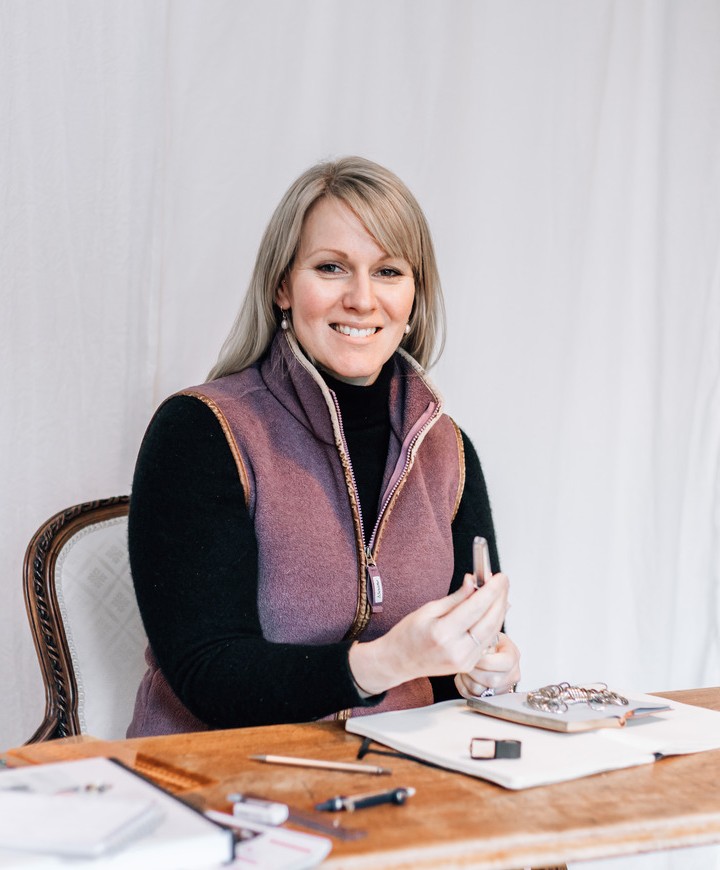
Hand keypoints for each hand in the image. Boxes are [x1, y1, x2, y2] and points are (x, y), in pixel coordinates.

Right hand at [349, 573, 508, 695]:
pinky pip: (487, 641)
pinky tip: (494, 610)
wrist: (398, 661)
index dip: (491, 590)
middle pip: (489, 621)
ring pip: (492, 632)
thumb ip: (455, 598)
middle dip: (500, 598)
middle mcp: (456, 650)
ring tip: (501, 592)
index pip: (476, 608)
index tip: (500, 577)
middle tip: (503, 581)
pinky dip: (493, 624)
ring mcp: (464, 660)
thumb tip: (473, 582)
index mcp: (442, 633)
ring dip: (499, 610)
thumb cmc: (408, 635)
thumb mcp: (427, 610)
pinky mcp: (468, 665)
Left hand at [454, 632, 520, 698]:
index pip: (505, 663)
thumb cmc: (487, 642)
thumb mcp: (489, 634)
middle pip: (493, 681)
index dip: (486, 661)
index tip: (474, 655)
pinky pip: (471, 696)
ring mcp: (502, 688)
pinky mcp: (490, 697)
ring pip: (480, 691)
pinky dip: (462, 686)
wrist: (488, 652)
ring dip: (467, 679)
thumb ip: (485, 639)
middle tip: (465, 662)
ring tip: (464, 668)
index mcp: (513, 656)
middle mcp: (512, 675)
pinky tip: (463, 676)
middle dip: (474, 671)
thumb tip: (475, 646)